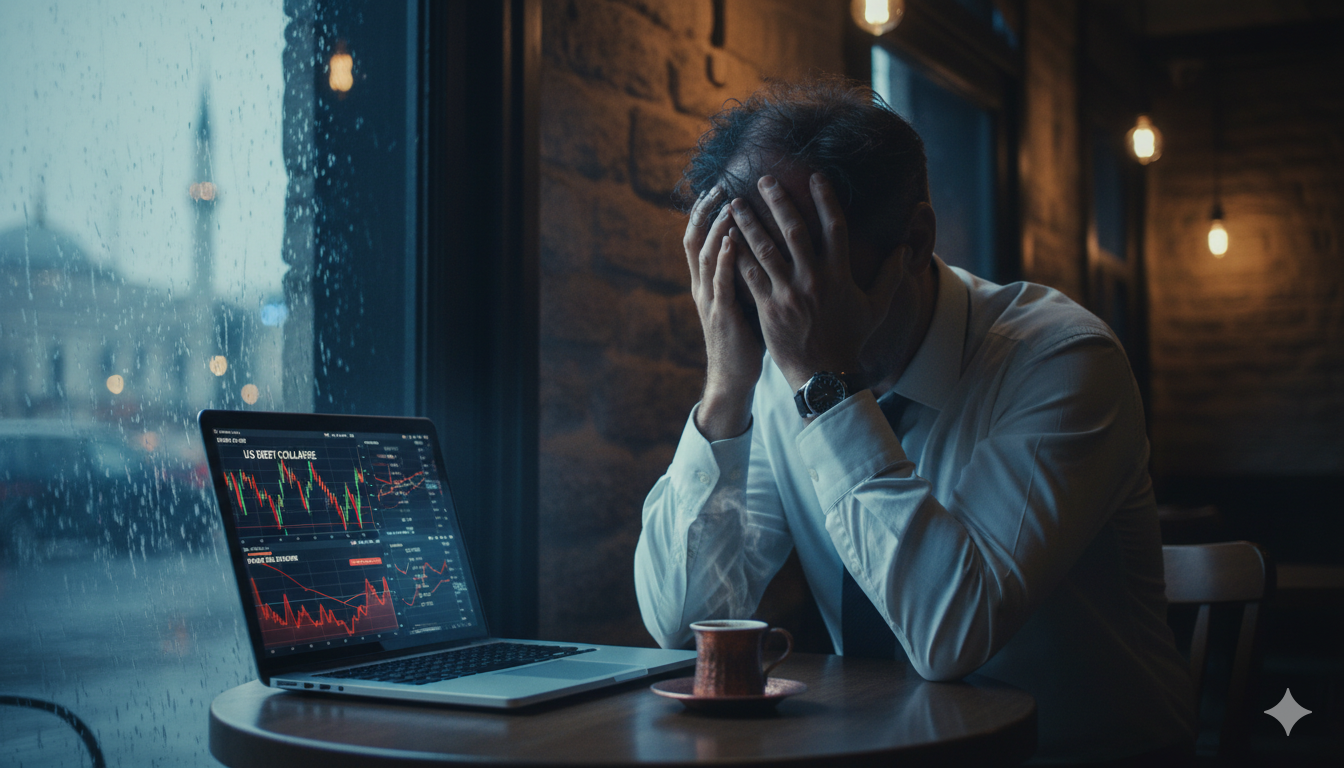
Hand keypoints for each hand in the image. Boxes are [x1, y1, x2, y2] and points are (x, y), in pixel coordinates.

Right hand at [683, 187, 762, 439]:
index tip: (718, 187)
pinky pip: (719, 281)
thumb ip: (745, 272)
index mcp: (705, 281)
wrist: (733, 375)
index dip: (704, 211)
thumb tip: (763, 244)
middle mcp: (702, 285)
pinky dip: (723, 259)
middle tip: (719, 186)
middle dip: (705, 211)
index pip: (698, 237)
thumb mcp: (742, 298)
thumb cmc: (743, 336)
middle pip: (694, 238)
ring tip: (729, 206)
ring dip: (717, 229)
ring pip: (705, 255)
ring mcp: (709, 299)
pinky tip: (731, 241)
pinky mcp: (721, 314)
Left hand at [728, 173, 903, 391]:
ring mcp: (788, 293)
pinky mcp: (768, 307)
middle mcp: (813, 279)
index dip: (825, 199)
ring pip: (765, 249)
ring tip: (734, 202)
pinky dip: (737, 254)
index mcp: (840, 274)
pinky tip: (726, 237)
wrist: (824, 375)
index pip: (835, 226)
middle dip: (779, 201)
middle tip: (764, 178)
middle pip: (795, 230)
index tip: (814, 176)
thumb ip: (890, 275)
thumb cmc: (851, 339)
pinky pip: (749, 275)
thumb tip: (905, 248)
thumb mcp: (876, 307)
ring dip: (749, 223)